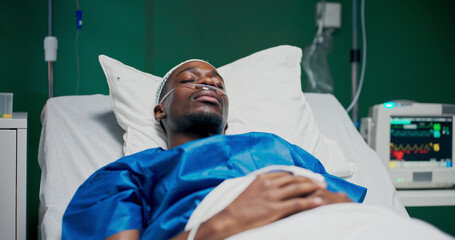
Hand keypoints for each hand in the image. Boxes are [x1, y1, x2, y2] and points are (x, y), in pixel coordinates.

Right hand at [209, 172, 330, 237]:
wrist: (228, 218)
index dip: (299, 174)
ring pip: (298, 188)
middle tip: (321, 181)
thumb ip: (262, 185)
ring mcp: (272, 196)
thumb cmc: (237, 207)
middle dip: (310, 179)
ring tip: (323, 188)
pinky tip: (319, 201)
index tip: (309, 176)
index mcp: (262, 178)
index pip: (286, 173)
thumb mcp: (249, 189)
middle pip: (294, 178)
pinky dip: (310, 201)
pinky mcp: (275, 208)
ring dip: (313, 187)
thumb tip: (272, 186)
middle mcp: (268, 184)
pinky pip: (297, 203)